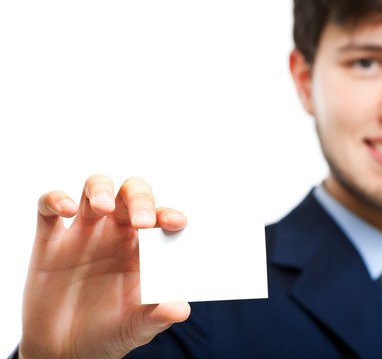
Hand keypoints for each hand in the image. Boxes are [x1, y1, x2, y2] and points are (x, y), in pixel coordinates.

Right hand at [19, 175, 189, 358]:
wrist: (65, 351)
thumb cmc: (108, 331)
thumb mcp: (136, 328)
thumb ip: (157, 317)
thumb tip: (182, 310)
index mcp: (143, 248)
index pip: (160, 218)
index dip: (168, 214)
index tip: (177, 223)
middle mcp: (116, 234)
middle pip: (130, 194)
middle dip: (139, 199)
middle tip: (142, 221)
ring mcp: (83, 233)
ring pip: (94, 189)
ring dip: (100, 189)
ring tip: (103, 208)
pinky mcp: (50, 241)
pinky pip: (48, 207)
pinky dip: (55, 200)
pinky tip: (66, 209)